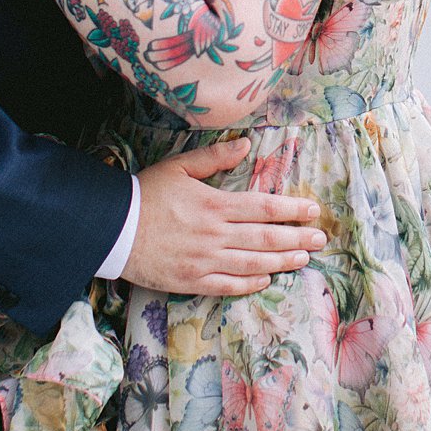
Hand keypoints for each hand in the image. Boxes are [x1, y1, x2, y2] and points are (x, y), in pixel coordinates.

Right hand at [121, 138, 326, 295]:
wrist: (111, 228)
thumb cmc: (145, 193)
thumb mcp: (179, 166)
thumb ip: (214, 157)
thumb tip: (245, 145)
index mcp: (214, 204)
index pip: (264, 207)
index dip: (292, 210)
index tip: (313, 211)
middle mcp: (214, 234)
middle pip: (265, 238)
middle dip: (297, 238)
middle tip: (320, 239)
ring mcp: (204, 261)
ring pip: (252, 265)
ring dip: (281, 262)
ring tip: (303, 259)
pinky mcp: (191, 280)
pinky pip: (227, 286)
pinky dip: (250, 284)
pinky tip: (266, 279)